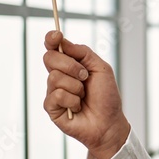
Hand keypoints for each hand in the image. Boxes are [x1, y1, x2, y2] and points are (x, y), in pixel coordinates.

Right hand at [43, 31, 130, 158]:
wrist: (109, 122)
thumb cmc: (106, 97)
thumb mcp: (101, 69)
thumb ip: (84, 53)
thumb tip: (64, 41)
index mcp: (69, 64)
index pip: (53, 47)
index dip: (52, 39)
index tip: (56, 36)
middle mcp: (58, 76)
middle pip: (50, 58)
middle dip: (71, 65)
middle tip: (85, 76)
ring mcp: (53, 91)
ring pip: (54, 77)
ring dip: (75, 86)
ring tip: (83, 96)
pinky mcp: (51, 107)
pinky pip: (55, 95)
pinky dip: (71, 100)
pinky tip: (77, 107)